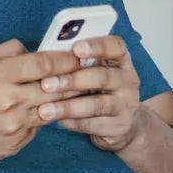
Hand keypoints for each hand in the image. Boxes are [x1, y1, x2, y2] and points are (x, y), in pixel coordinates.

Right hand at [0, 39, 83, 169]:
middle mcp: (9, 102)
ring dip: (64, 98)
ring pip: (53, 107)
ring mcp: (15, 126)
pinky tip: (39, 109)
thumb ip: (6, 52)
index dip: (66, 58)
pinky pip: (39, 125)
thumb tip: (33, 50)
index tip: (77, 55)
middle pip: (56, 87)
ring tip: (71, 89)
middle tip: (85, 71)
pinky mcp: (18, 142)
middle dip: (73, 78)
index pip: (43, 64)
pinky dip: (41, 115)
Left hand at [32, 35, 145, 152]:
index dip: (97, 46)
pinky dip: (72, 122)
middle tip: (45, 84)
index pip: (115, 47)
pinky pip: (93, 124)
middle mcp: (127, 80)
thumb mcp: (93, 71)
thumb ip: (77, 62)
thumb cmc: (97, 89)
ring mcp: (126, 104)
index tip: (75, 49)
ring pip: (97, 104)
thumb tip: (45, 59)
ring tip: (45, 110)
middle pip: (102, 77)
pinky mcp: (119, 126)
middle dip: (71, 80)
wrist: (119, 123)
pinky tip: (57, 121)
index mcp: (120, 60)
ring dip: (68, 107)